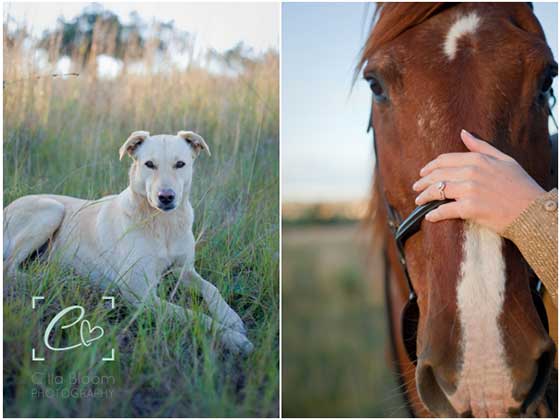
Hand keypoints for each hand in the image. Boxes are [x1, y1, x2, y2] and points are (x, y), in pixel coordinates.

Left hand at [412, 129, 544, 233]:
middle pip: (437, 175)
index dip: (430, 167)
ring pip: (437, 190)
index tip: (423, 173)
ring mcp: (469, 190)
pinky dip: (435, 213)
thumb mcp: (504, 160)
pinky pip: (445, 210)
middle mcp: (471, 173)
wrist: (532, 211)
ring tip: (418, 201)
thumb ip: (481, 147)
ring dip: (424, 197)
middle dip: (423, 182)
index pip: (444, 160)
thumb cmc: (520, 186)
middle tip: (416, 188)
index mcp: (478, 159)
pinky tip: (429, 216)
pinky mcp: (469, 208)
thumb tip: (463, 133)